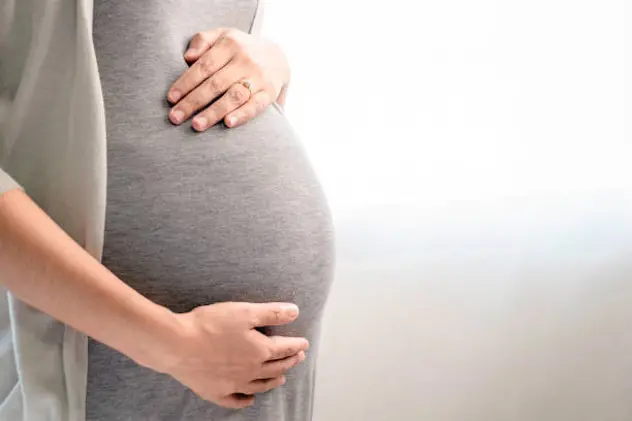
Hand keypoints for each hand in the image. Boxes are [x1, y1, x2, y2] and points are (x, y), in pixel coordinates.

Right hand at [151, 302, 307, 408]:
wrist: (177, 345)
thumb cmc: (211, 325)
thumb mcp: (245, 312)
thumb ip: (272, 313)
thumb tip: (295, 312)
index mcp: (260, 351)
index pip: (284, 349)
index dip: (296, 345)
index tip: (304, 344)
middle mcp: (250, 371)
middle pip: (275, 368)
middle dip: (289, 362)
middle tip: (297, 358)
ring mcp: (233, 384)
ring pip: (259, 386)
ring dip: (273, 381)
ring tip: (281, 378)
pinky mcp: (215, 392)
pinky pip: (235, 400)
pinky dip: (245, 401)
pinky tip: (249, 399)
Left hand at [167, 28, 289, 130]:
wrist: (278, 57)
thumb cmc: (241, 49)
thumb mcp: (223, 36)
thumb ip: (203, 41)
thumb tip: (187, 57)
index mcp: (230, 44)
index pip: (203, 66)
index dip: (186, 83)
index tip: (171, 99)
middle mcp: (245, 60)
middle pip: (214, 84)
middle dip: (193, 102)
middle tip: (175, 118)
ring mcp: (259, 77)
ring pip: (233, 96)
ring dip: (214, 112)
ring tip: (196, 125)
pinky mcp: (270, 93)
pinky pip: (255, 106)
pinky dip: (242, 115)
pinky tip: (228, 123)